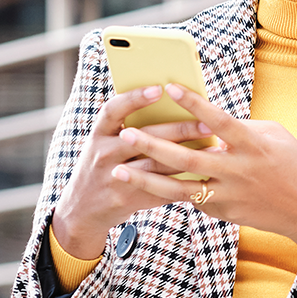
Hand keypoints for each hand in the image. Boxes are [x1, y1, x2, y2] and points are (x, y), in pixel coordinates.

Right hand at [51, 85, 205, 258]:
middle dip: (179, 129)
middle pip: (145, 138)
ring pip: (156, 165)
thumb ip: (129, 127)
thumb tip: (173, 107)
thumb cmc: (104, 164)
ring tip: (214, 149)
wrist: (82, 208)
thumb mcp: (105, 143)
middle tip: (207, 124)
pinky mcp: (127, 199)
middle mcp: (103, 154)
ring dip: (188, 156)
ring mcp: (114, 178)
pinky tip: (204, 175)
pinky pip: (160, 190)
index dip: (134, 98)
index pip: (113, 110)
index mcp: (98, 134)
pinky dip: (183, 182)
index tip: (159, 88)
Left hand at [112, 83, 296, 276]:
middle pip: (187, 158)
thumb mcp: (274, 135)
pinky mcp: (223, 212)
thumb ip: (241, 127)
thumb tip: (209, 121)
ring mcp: (228, 195)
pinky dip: (171, 189)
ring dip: (146, 178)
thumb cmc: (294, 164)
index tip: (169, 87)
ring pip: (179, 188)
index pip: (217, 119)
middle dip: (154, 145)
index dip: (193, 102)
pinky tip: (148, 182)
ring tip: (120, 169)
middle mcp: (237, 170)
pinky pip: (192, 199)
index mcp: (252, 144)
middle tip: (127, 133)